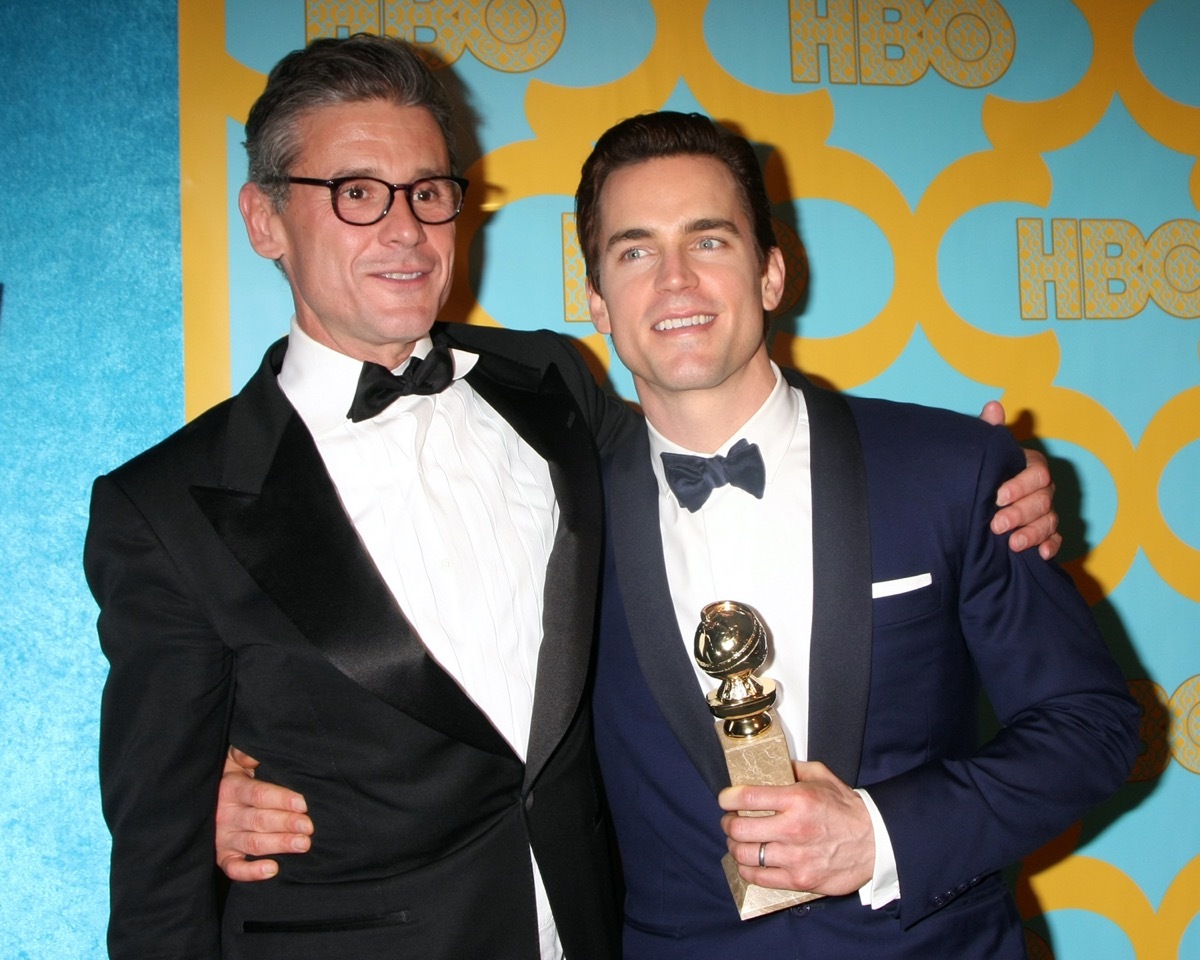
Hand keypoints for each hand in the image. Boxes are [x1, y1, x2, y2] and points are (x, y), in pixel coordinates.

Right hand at [216, 746, 312, 881]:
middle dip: (286, 823)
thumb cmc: (231, 778)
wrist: (202, 803)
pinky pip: (234, 869)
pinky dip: (251, 872)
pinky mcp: (222, 857)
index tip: (303, 803)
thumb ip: (245, 754)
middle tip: (309, 827)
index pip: (258, 794)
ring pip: (253, 843)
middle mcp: (225, 814)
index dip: (280, 799)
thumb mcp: (234, 761)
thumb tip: (256, 750)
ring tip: (303, 844)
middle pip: (259, 820)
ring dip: (278, 844)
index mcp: (231, 788)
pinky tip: (273, 869)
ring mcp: (223, 838)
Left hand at [718, 761, 873, 896]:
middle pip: (740, 827)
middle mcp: (793, 828)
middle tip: (730, 821)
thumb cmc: (847, 810)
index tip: (725, 799)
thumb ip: (794, 769)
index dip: (728, 797)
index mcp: (798, 799)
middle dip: (728, 823)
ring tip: (738, 841)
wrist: (876, 842)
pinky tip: (748, 862)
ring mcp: (795, 856)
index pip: (748, 796)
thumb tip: (772, 765)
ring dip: (735, 846)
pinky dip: (746, 870)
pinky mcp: (799, 879)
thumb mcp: (822, 777)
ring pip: (745, 854)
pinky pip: (759, 877)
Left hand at [978, 401, 1060, 558]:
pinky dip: (1050, 547)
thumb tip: (993, 406)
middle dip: (1020, 514)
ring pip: (1049, 521)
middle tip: (996, 524)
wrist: (977, 498)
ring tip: (1012, 544)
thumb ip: (990, 432)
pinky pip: (1056, 539)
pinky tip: (1040, 555)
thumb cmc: (984, 470)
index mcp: (1031, 467)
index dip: (1020, 485)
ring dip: (1033, 533)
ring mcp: (1046, 511)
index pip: (1037, 473)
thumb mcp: (985, 452)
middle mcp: (1043, 488)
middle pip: (1043, 500)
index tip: (997, 496)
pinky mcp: (1046, 532)